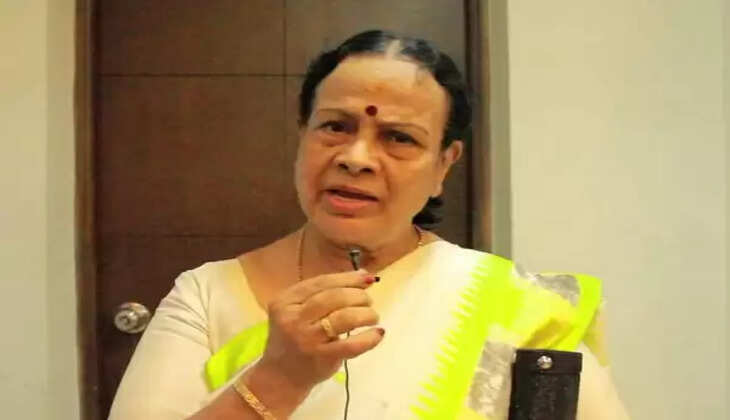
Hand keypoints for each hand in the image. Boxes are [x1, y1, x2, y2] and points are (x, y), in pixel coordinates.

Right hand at [256, 269, 383, 391]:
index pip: (321, 282)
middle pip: (334, 297)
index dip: (348, 278)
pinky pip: (351, 344)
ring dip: (365, 314)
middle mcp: (293, 318)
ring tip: (373, 316)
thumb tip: (363, 275)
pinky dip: (369, 338)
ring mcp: (307, 339)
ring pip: (344, 317)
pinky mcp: (321, 358)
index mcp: (285, 301)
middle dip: (358, 295)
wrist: (281, 375)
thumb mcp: (298, 310)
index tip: (367, 278)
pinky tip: (378, 333)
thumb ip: (324, 293)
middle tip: (368, 301)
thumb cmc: (295, 338)